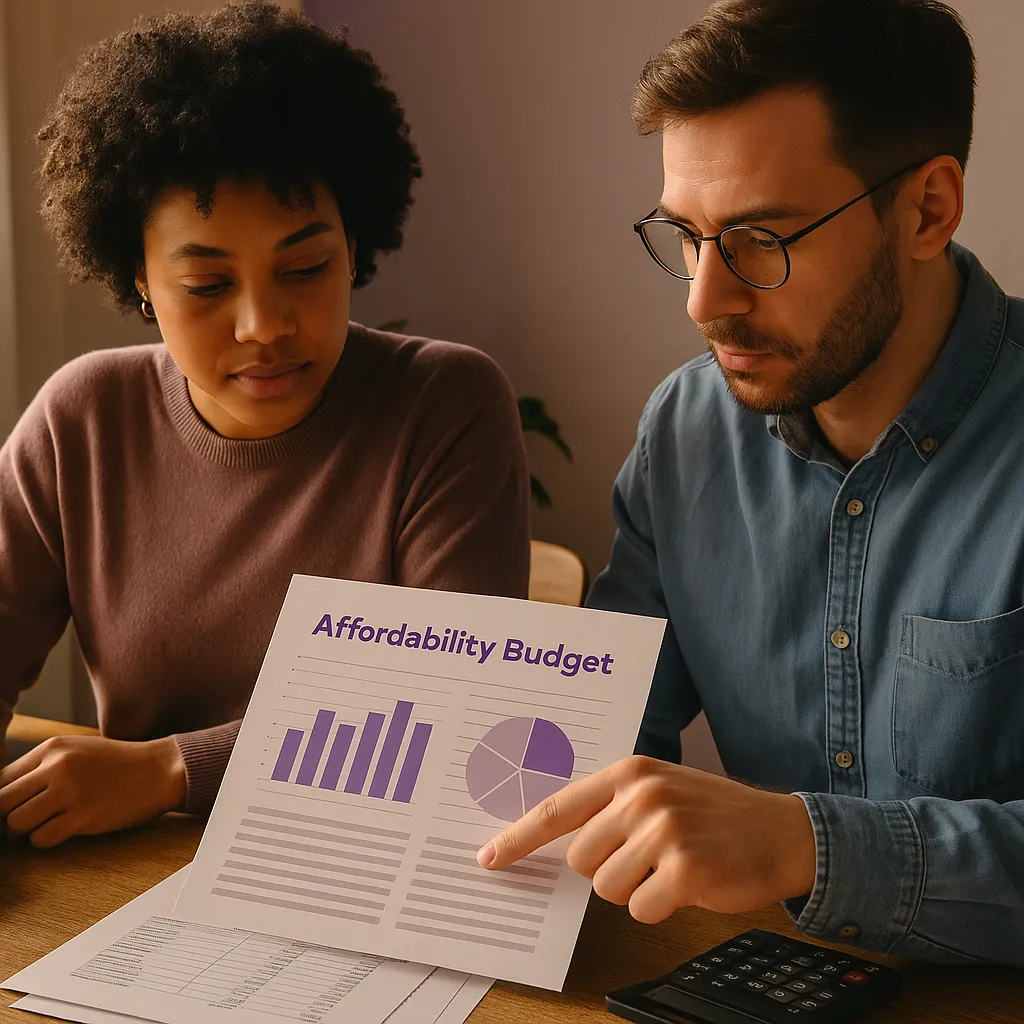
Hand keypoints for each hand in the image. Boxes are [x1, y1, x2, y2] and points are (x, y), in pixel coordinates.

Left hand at [0, 734, 185, 847]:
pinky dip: (47, 839)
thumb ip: (42, 767)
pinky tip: (65, 828)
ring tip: (47, 823)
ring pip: (16, 823)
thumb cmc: (118, 763)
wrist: (160, 770)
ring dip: (27, 830)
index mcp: (52, 748)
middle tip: (26, 819)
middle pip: (1, 802)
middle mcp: (57, 767)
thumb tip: (4, 795)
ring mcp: (70, 792)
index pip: (0, 778)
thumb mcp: (77, 750)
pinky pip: (41, 838)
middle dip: (7, 816)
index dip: (2, 798)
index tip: (13, 806)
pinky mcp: (84, 816)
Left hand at [477, 756, 815, 922]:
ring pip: (607, 888)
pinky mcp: (685, 867)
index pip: (557, 808)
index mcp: (629, 773)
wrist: (784, 830)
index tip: (488, 857)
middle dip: (607, 868)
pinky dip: (662, 907)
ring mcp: (663, 830)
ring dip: (636, 889)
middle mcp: (641, 795)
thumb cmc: (715, 814)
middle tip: (648, 857)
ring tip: (671, 866)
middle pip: (579, 859)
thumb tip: (559, 841)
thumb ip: (612, 807)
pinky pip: (642, 909)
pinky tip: (689, 884)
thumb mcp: (660, 790)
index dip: (518, 837)